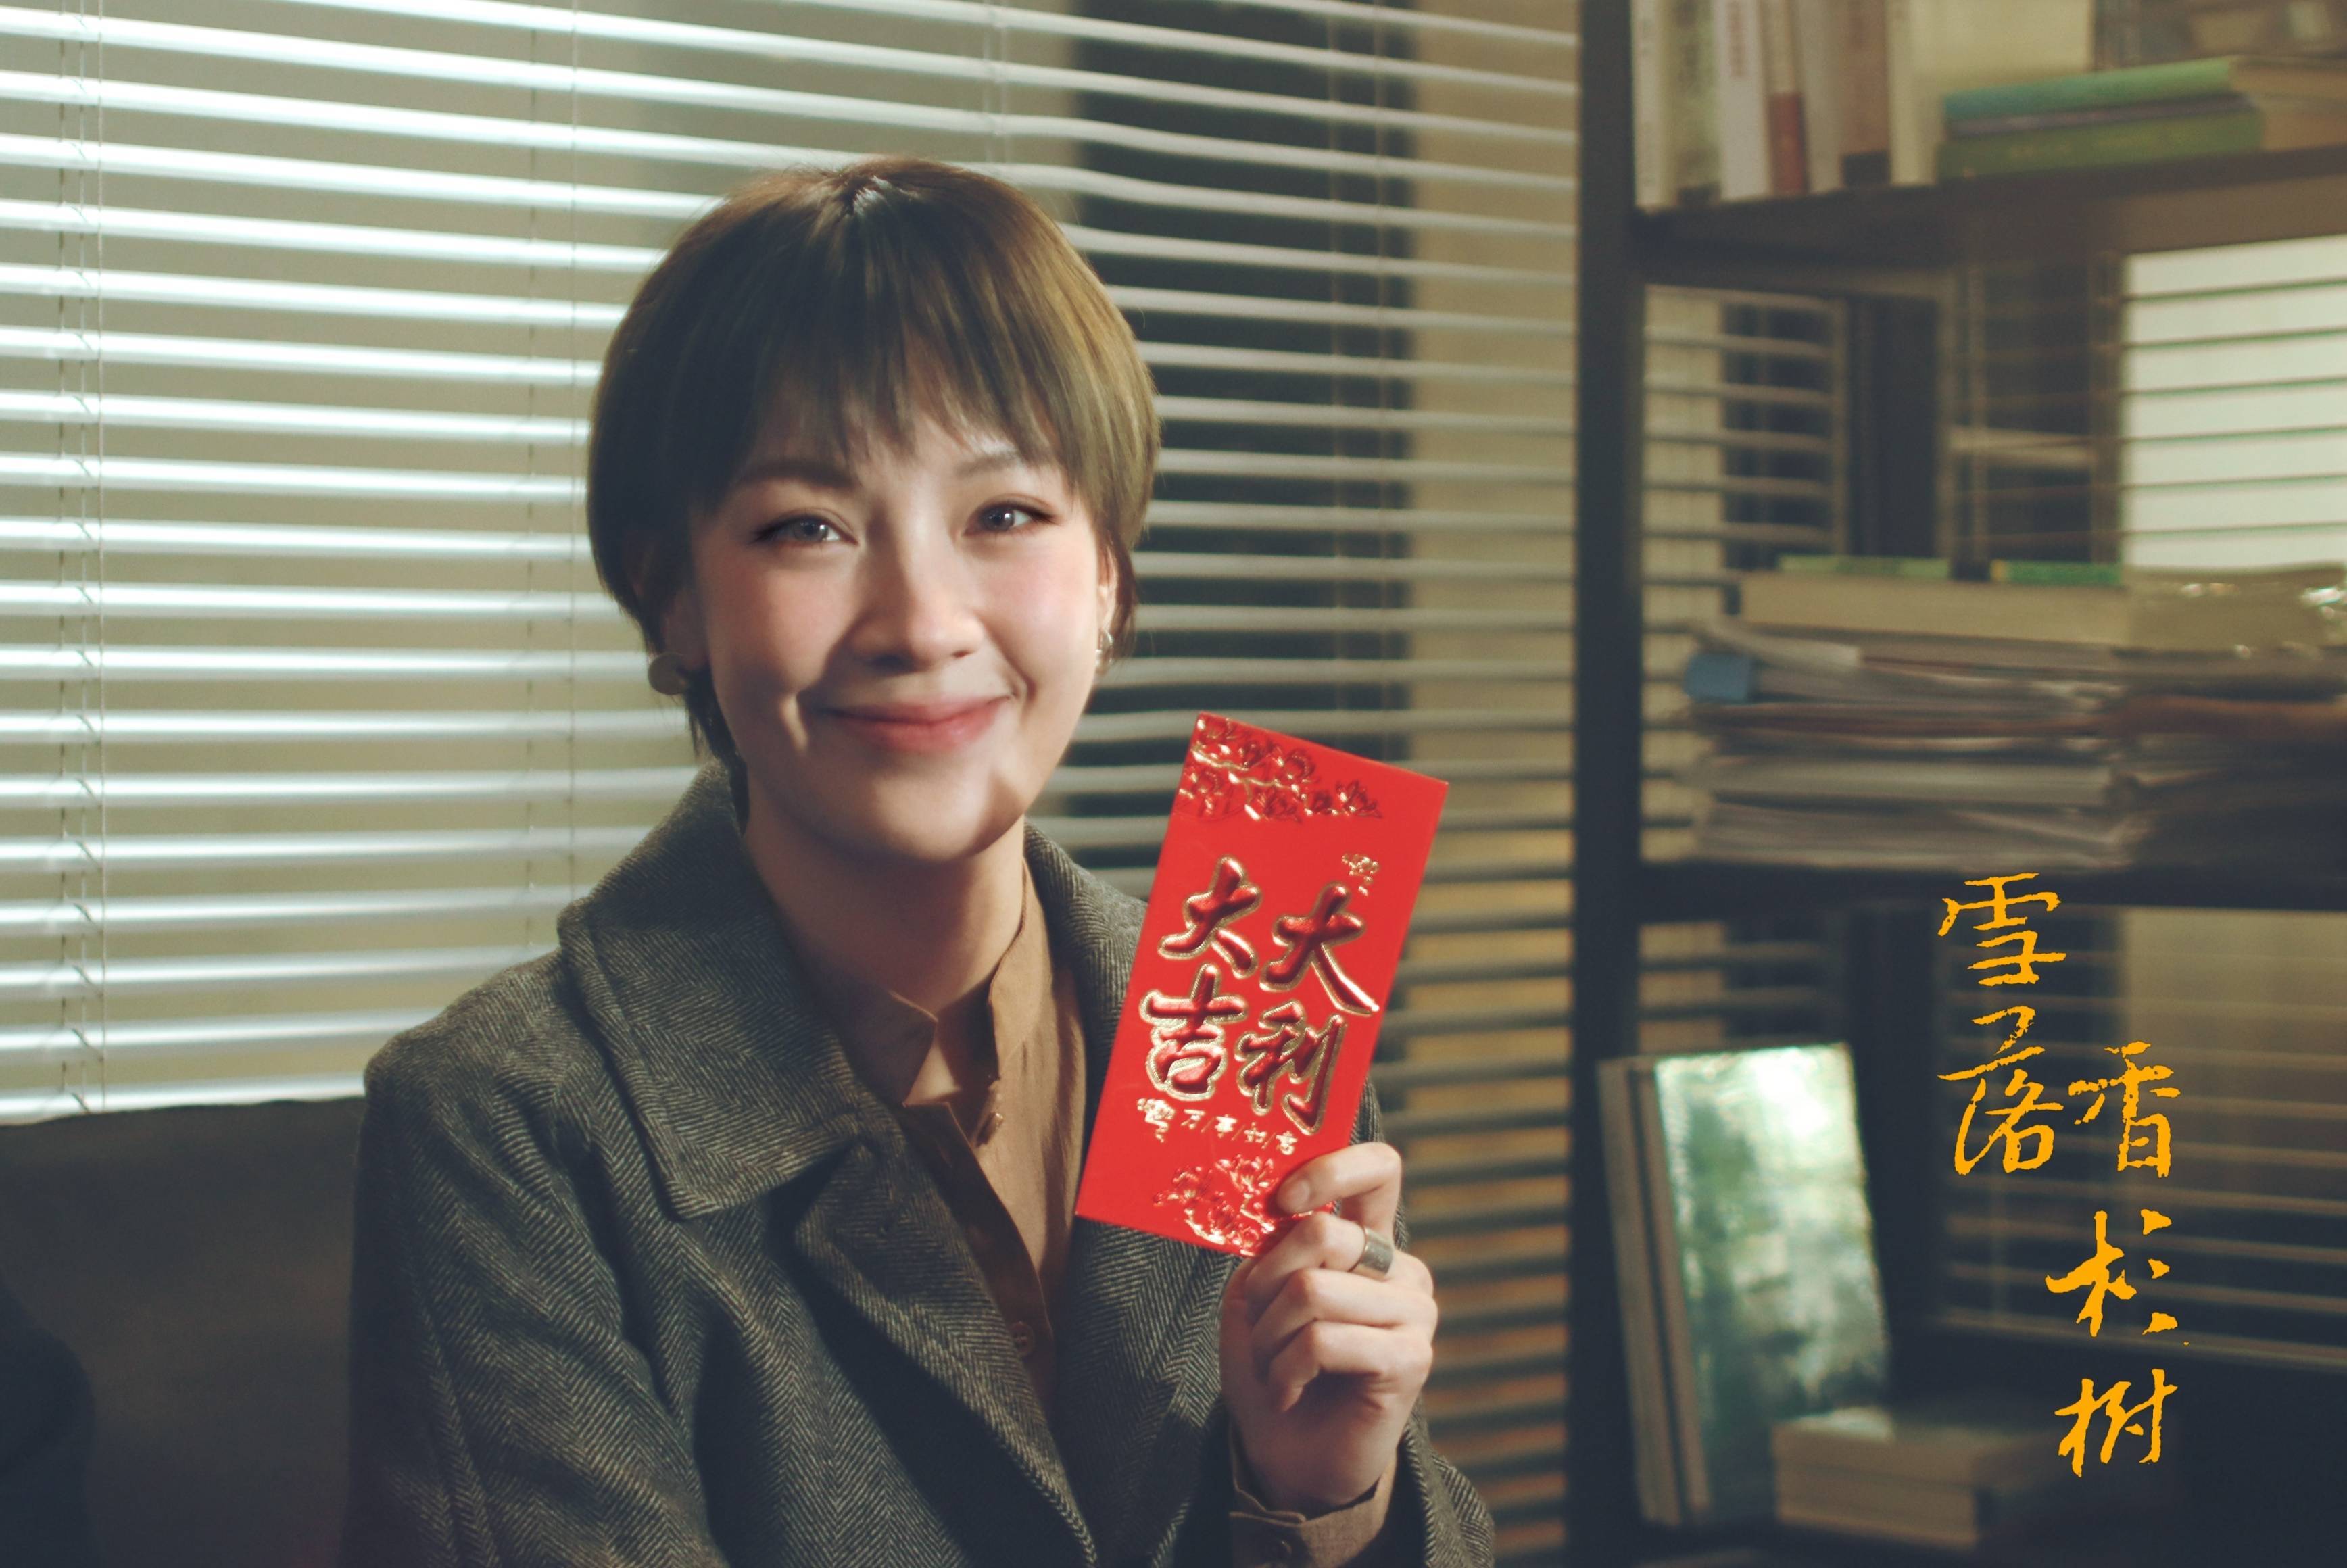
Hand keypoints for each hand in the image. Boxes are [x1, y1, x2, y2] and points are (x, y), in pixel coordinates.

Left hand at [1218, 1140, 1435, 1514]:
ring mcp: (1413, 1312)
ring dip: (1270, 1336)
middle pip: (1324, 1235)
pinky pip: (1324, 1341)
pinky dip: (1286, 1370)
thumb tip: (1279, 1210)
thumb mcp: (1255, 1294)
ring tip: (1272, 1365)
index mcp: (1367, 1241)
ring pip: (1314, 1291)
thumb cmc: (1271, 1367)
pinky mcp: (1411, 1358)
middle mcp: (1400, 1268)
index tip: (1282, 1199)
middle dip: (1266, 1283)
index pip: (1379, 1168)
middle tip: (1260, 1322)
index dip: (1330, 1169)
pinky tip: (1289, 1390)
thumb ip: (1271, 1245)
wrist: (1286, 1456)